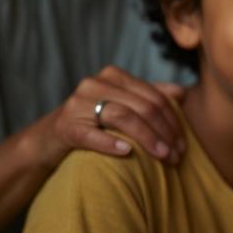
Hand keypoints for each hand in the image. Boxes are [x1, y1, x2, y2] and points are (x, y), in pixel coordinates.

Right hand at [44, 65, 185, 166]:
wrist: (49, 138)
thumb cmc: (94, 121)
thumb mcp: (122, 104)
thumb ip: (150, 95)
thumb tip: (183, 92)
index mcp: (115, 76)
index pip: (155, 97)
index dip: (174, 121)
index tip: (183, 145)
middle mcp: (96, 84)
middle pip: (143, 107)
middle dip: (165, 133)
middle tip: (177, 156)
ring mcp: (78, 104)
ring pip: (123, 117)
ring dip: (148, 139)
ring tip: (163, 157)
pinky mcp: (65, 126)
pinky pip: (91, 135)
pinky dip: (111, 143)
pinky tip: (127, 152)